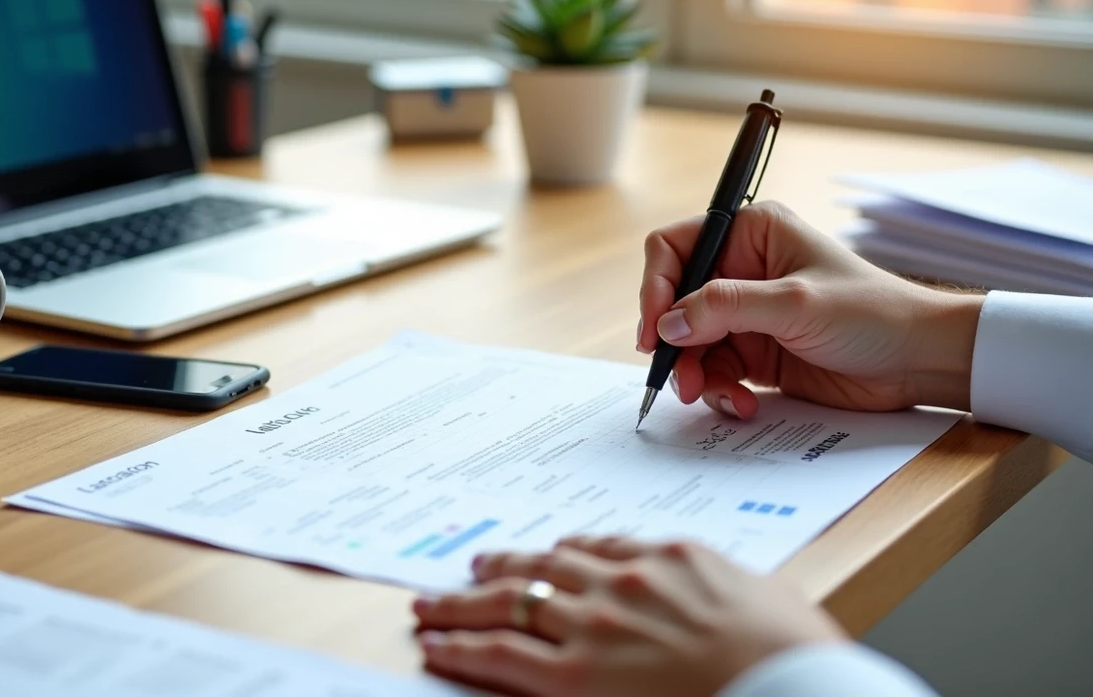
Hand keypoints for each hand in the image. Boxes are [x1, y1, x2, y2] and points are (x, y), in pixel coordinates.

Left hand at [413, 536, 842, 696]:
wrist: (793, 690)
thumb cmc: (795, 656)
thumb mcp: (767, 599)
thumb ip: (724, 589)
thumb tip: (721, 600)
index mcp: (669, 559)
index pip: (600, 547)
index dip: (562, 552)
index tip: (546, 553)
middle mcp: (621, 583)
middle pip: (543, 567)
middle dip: (503, 566)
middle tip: (476, 566)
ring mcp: (593, 625)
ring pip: (509, 601)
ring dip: (464, 601)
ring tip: (435, 603)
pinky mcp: (572, 675)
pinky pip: (500, 653)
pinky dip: (461, 646)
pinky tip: (438, 645)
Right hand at [638, 201, 983, 417]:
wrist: (918, 362)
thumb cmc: (873, 313)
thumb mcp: (795, 303)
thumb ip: (725, 308)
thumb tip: (667, 323)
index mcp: (751, 235)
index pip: (675, 248)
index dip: (656, 286)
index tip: (655, 329)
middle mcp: (741, 271)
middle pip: (674, 303)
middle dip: (674, 343)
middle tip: (680, 377)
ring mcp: (746, 315)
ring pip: (689, 343)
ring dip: (695, 373)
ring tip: (713, 395)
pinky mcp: (754, 353)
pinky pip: (713, 371)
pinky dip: (719, 390)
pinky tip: (743, 403)